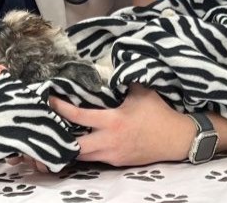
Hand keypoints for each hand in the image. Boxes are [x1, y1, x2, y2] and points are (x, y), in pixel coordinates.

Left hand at [50, 84, 194, 166]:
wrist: (176, 139)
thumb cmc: (158, 112)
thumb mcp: (141, 91)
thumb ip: (123, 80)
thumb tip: (110, 65)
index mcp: (112, 121)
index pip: (78, 117)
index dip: (61, 108)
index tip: (50, 100)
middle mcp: (109, 142)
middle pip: (74, 147)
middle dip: (61, 139)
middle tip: (52, 126)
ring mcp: (113, 155)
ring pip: (83, 156)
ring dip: (73, 147)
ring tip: (64, 134)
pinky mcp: (118, 163)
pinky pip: (96, 159)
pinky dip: (87, 151)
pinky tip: (84, 141)